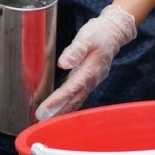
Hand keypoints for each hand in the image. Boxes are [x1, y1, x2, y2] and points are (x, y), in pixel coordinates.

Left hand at [35, 4, 136, 120]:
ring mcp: (91, 81)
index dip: (57, 101)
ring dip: (62, 111)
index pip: (71, 89)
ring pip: (75, 100)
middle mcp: (91, 80)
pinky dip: (67, 103)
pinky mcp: (88, 79)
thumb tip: (63, 64)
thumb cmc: (99, 34)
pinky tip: (59, 108)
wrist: (113, 33)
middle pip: (73, 100)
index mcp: (90, 71)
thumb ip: (76, 51)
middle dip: (57, 111)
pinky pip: (77, 95)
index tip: (44, 110)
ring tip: (47, 120)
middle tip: (41, 120)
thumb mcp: (87, 37)